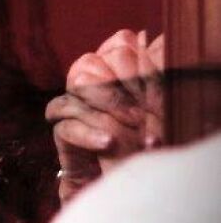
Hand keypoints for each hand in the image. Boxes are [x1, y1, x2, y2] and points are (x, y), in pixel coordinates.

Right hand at [47, 29, 163, 203]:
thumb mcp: (159, 111)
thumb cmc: (150, 142)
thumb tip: (149, 39)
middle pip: (89, 64)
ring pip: (74, 90)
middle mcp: (92, 83)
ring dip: (104, 108)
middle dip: (115, 88)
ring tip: (130, 126)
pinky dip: (87, 133)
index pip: (118, 44)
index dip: (132, 62)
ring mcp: (74, 108)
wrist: (129, 183)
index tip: (152, 87)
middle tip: (140, 114)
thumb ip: (154, 79)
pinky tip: (108, 143)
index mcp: (118, 68)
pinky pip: (65, 126)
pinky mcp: (63, 136)